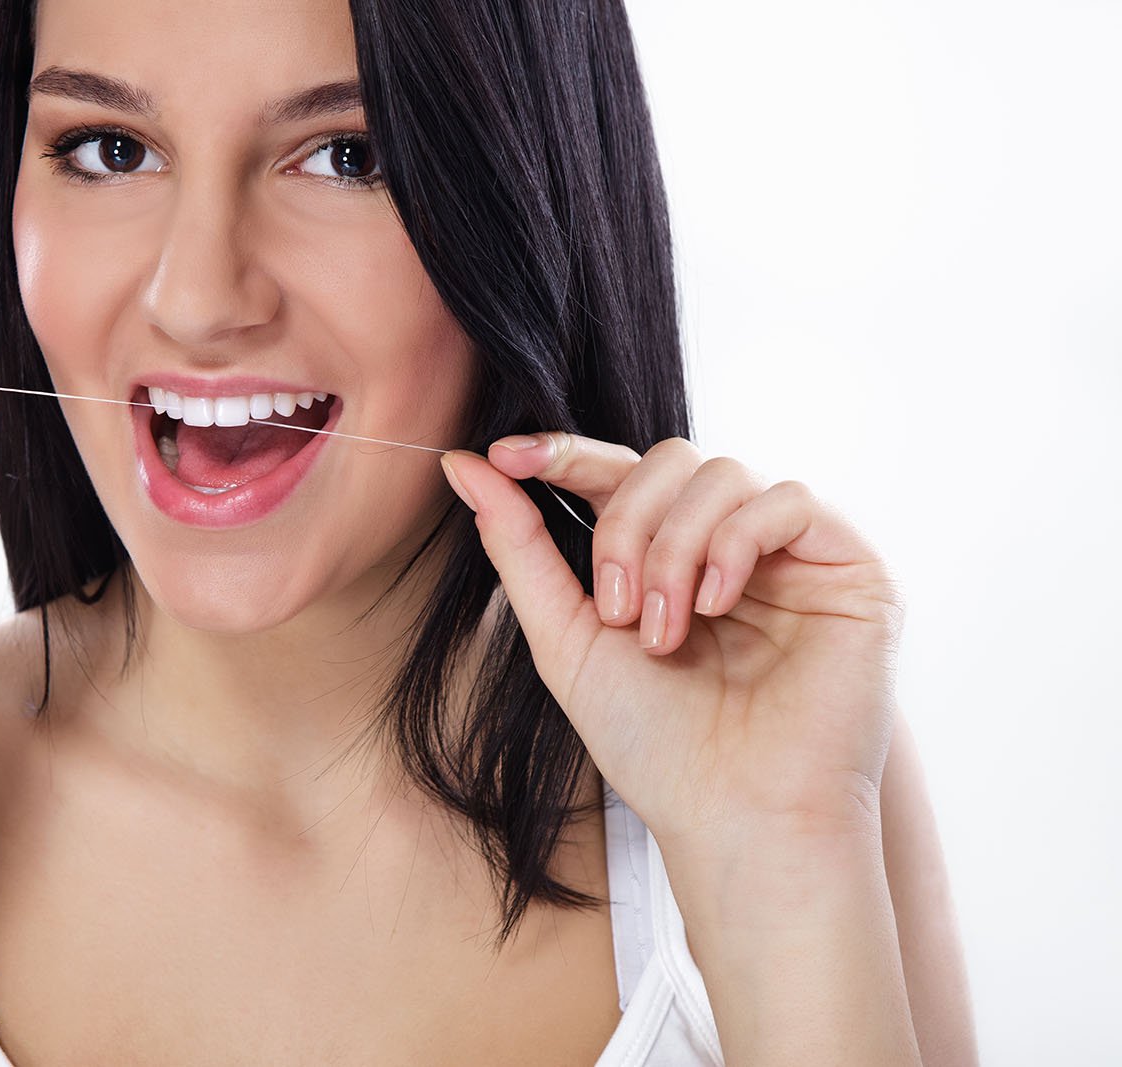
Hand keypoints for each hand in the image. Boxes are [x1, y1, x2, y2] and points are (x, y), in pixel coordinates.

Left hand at [440, 434, 905, 852]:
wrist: (734, 817)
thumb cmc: (655, 744)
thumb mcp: (566, 638)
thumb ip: (520, 547)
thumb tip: (464, 464)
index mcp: (668, 557)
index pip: (619, 474)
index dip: (564, 453)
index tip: (504, 456)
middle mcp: (730, 544)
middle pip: (667, 460)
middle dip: (624, 526)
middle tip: (616, 611)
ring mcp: (791, 553)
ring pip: (721, 472)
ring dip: (674, 547)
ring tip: (665, 631)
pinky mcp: (850, 565)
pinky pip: (788, 497)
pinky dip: (736, 542)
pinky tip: (716, 605)